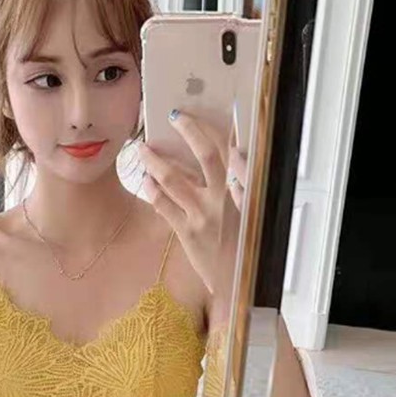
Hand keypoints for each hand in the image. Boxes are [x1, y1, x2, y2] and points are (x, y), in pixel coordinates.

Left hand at [137, 109, 244, 294]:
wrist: (238, 282)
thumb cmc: (245, 245)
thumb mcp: (251, 213)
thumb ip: (240, 187)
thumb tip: (231, 158)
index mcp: (243, 191)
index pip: (232, 150)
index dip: (218, 129)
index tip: (207, 115)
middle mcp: (223, 200)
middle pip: (205, 156)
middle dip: (190, 132)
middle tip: (175, 117)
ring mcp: (202, 216)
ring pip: (175, 179)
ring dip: (157, 161)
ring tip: (143, 149)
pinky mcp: (186, 232)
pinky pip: (164, 205)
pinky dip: (153, 190)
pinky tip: (146, 181)